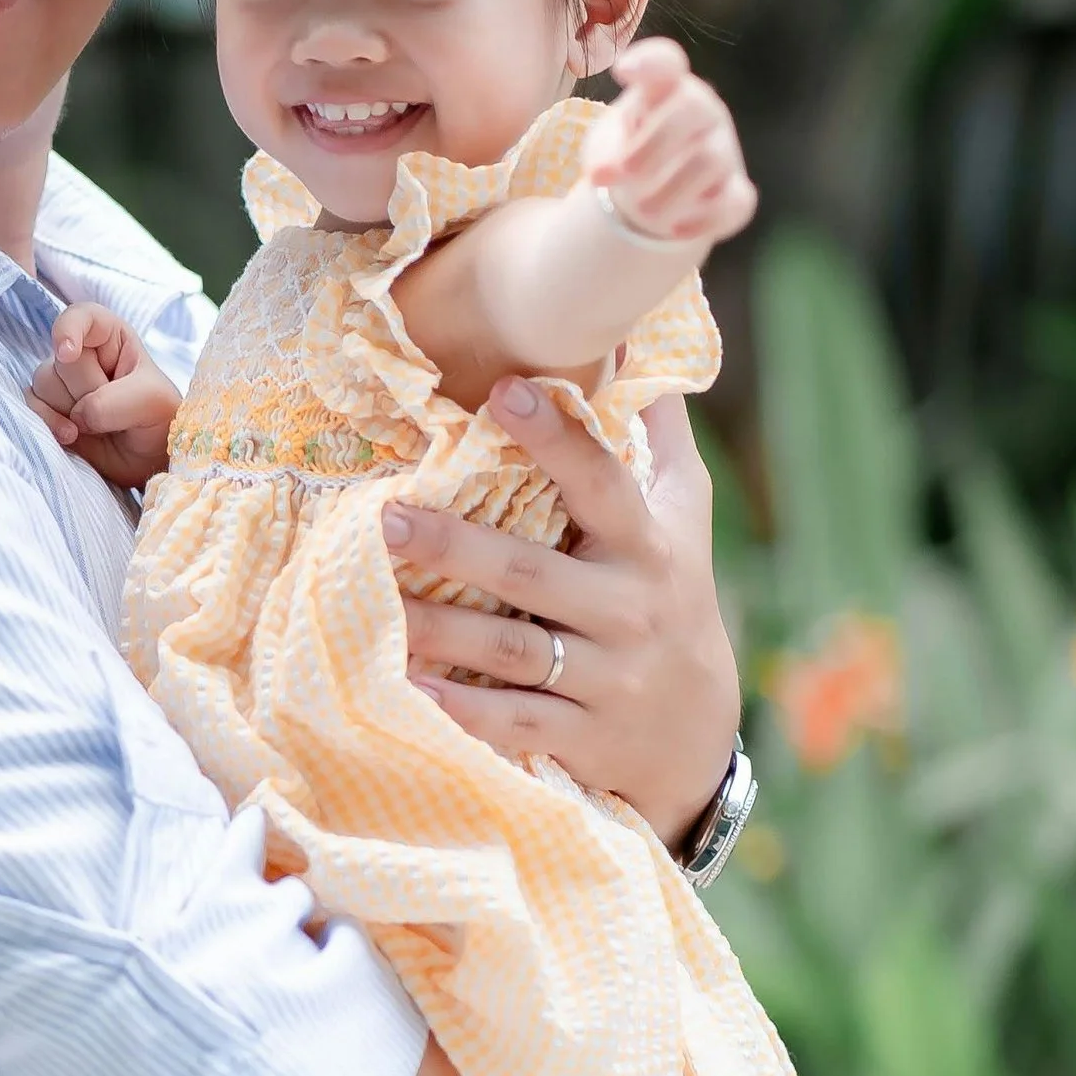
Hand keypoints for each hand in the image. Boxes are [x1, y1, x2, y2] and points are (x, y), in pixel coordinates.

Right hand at [28, 303, 179, 490]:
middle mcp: (82, 354)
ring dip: (70, 411)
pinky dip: (48, 423)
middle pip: (62, 361)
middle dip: (86, 391)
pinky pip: (30, 407)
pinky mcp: (48, 410)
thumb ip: (116, 402)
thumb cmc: (158, 422)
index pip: (82, 316)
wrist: (147, 463)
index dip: (69, 329)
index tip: (69, 352)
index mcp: (111, 337)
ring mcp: (62, 384)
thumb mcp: (153, 403)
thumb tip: (78, 415)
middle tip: (114, 411)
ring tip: (97, 426)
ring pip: (44, 384)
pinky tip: (72, 437)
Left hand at [385, 388, 739, 845]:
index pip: (602, 483)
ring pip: (513, 651)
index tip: (505, 391)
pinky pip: (514, 722)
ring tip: (377, 600)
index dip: (558, 438)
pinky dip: (464, 710)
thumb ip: (656, 436)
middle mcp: (628, 611)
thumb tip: (630, 338)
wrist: (698, 736)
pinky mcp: (580, 737)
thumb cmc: (675, 597)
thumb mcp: (683, 516)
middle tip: (389, 517)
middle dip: (460, 547)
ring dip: (441, 630)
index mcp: (647, 547)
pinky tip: (412, 690)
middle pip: (533, 575)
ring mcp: (605, 679)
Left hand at [589, 36, 755, 248]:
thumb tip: (601, 175)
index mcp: (665, 91)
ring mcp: (723, 150)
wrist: (653, 192)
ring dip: (672, 189)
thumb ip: (603, 155)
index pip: (666, 62)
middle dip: (656, 142)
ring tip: (640, 210)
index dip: (650, 60)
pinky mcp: (735, 191)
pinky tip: (674, 230)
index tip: (623, 70)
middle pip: (696, 105)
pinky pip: (736, 203)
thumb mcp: (609, 147)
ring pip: (711, 160)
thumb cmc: (630, 153)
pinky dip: (706, 220)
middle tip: (624, 173)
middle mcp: (701, 113)